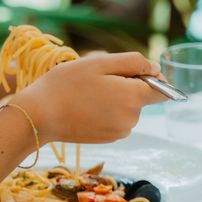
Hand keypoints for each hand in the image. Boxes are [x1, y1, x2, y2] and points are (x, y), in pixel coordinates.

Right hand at [9, 51, 165, 144]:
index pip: (162, 90)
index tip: (132, 70)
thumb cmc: (66, 85)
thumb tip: (155, 68)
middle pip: (140, 97)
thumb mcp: (99, 63)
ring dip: (114, 97)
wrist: (39, 116)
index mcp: (132, 98)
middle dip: (125, 84)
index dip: (152, 77)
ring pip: (127, 108)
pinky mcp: (107, 138)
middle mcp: (131, 119)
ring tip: (86, 91)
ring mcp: (119, 132)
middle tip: (96, 77)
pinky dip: (105, 110)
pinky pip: (115, 119)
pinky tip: (84, 105)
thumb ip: (133, 62)